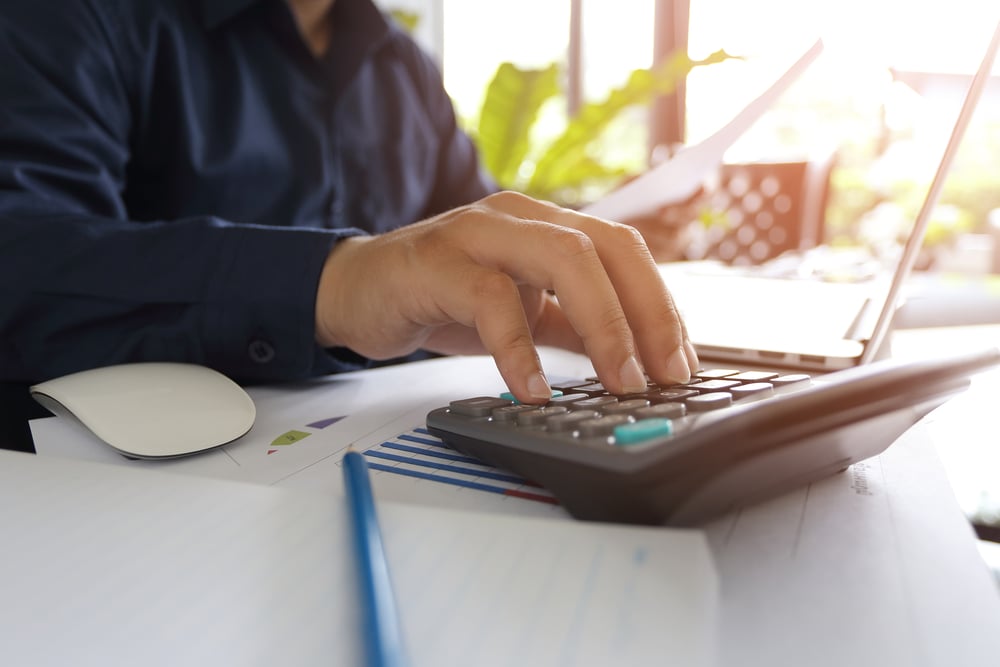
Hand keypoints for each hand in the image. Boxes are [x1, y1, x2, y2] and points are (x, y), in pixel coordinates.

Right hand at [314, 191, 699, 402]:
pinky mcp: (436, 264)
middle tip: (665, 376)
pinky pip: (490, 300)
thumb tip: (634, 363)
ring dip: (604, 325)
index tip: (682, 364)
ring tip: (620, 383)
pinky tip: (533, 390)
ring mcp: (477, 233)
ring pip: (563, 259)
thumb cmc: (440, 299)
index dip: (661, 305)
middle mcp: (519, 218)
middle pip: (606, 248)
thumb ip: (571, 327)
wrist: (356, 291)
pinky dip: (519, 349)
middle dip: (647, 313)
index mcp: (545, 225)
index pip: (623, 252)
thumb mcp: (521, 313)